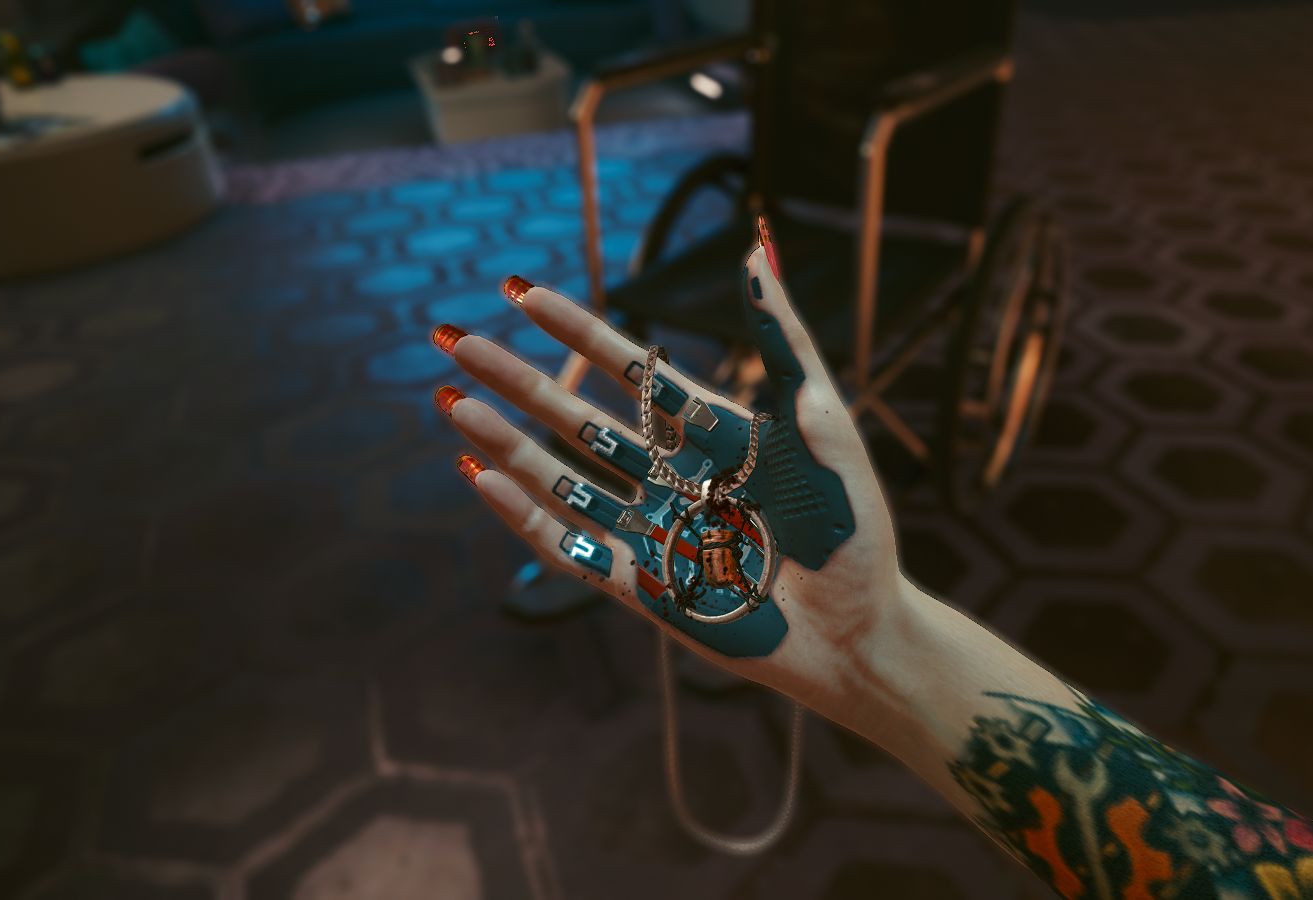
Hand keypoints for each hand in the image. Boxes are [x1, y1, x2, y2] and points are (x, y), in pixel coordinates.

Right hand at [430, 229, 906, 716]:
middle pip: (577, 418)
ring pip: (561, 478)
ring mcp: (652, 530)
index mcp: (713, 433)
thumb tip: (759, 249)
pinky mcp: (641, 586)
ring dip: (506, 441)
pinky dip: (525, 515)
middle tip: (453, 339)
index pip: (629, 369)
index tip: (522, 290)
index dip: (575, 330)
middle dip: (514, 380)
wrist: (861, 630)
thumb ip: (785, 340)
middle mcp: (672, 476)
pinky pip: (571, 545)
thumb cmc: (854, 528)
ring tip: (451, 403)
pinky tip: (482, 476)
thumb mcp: (823, 421)